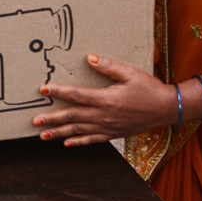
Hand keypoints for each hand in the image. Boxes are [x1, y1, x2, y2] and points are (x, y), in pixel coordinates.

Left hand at [33, 54, 172, 146]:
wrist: (166, 109)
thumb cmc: (149, 89)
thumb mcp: (130, 73)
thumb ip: (109, 66)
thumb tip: (89, 57)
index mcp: (106, 99)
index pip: (77, 95)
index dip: (58, 92)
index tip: (43, 89)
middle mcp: (104, 116)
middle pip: (73, 117)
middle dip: (52, 118)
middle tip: (34, 119)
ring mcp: (108, 127)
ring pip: (79, 131)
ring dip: (59, 133)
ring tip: (42, 134)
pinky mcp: (113, 134)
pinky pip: (92, 140)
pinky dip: (78, 142)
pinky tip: (66, 143)